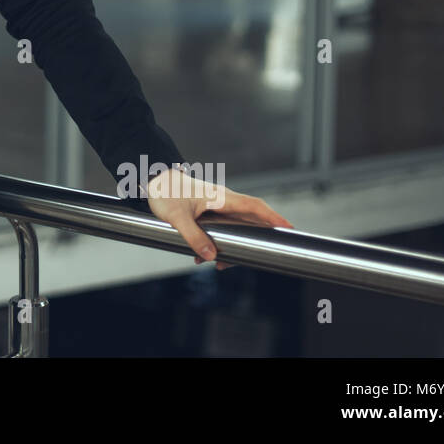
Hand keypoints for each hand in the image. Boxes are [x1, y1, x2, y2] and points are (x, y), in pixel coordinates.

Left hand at [143, 168, 292, 270]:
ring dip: (231, 246)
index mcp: (222, 197)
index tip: (290, 229)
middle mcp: (224, 200)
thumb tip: (211, 255)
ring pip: (236, 227)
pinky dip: (218, 242)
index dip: (273, 217)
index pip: (255, 206)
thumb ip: (194, 236)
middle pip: (250, 221)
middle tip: (248, 259)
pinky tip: (203, 255)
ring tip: (217, 263)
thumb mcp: (177, 217)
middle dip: (253, 241)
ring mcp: (218, 206)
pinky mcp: (210, 211)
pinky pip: (223, 228)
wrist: (153, 180)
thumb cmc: (165, 192)